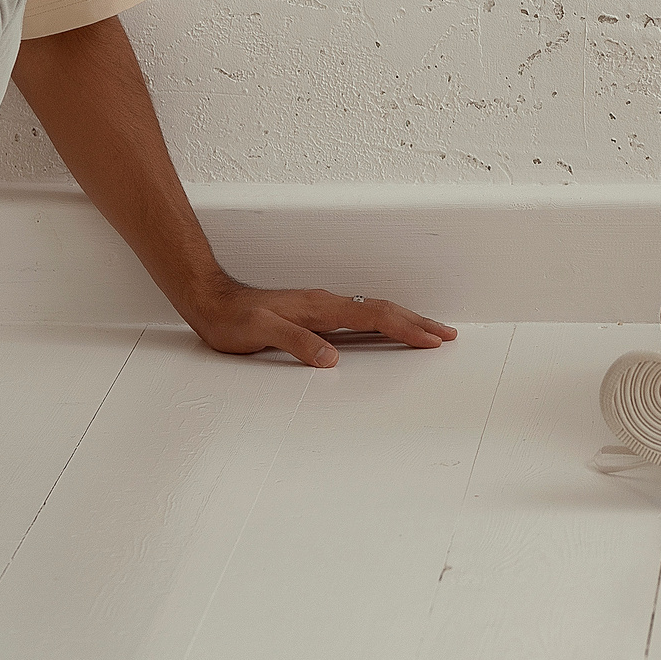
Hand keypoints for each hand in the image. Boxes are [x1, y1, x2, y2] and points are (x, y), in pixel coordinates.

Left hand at [182, 281, 457, 367]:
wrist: (212, 301)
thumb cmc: (233, 319)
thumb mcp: (261, 333)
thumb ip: (297, 343)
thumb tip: (332, 358)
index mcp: (321, 307)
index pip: (374, 316)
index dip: (406, 328)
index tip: (432, 339)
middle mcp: (327, 303)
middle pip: (383, 310)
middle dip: (418, 322)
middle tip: (448, 334)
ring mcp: (323, 307)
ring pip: (375, 311)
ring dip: (406, 320)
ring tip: (430, 331)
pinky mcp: (316, 314)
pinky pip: (361, 316)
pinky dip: (384, 322)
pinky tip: (389, 330)